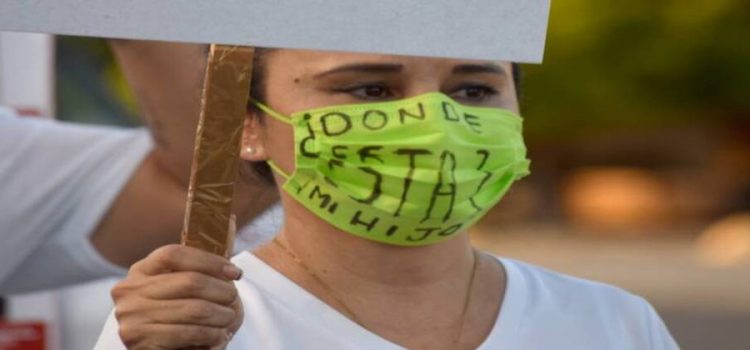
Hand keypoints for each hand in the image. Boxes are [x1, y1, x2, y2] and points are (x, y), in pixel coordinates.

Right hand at [111, 244, 243, 348]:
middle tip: (235, 299)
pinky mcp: (141, 343)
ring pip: (194, 309)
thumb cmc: (174, 310)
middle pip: (189, 282)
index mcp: (140, 270)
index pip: (174, 254)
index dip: (209, 260)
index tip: (234, 272)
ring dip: (221, 316)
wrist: (154, 349)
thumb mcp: (182, 282)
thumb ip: (204, 258)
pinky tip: (219, 335)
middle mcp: (130, 292)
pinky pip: (188, 334)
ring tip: (229, 318)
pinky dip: (212, 335)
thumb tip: (231, 220)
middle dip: (222, 291)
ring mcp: (132, 318)